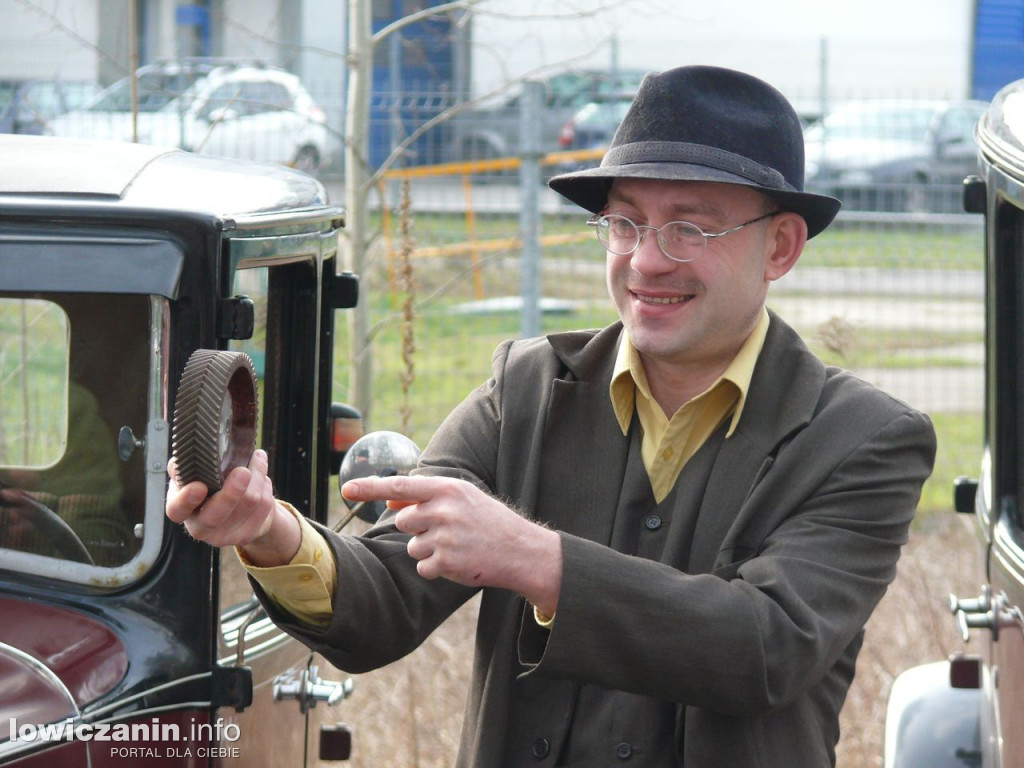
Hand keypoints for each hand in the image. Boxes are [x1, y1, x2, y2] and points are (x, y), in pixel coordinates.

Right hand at [165, 449, 299, 565]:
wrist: (236, 507)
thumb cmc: (209, 484)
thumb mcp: (193, 474)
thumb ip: (187, 465)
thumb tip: (187, 457)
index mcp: (181, 509)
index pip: (177, 509)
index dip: (186, 499)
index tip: (199, 486)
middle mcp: (199, 527)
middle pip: (215, 515)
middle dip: (231, 493)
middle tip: (242, 471)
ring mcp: (223, 536)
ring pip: (247, 504)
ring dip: (256, 476)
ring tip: (257, 459)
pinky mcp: (245, 536)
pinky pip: (263, 506)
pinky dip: (265, 485)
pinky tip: (262, 477)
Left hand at [342, 475, 561, 615]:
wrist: (520, 550)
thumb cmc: (489, 520)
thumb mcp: (463, 497)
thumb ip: (427, 496)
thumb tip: (391, 499)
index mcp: (447, 488)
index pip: (399, 485)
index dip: (369, 487)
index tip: (346, 489)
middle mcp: (443, 510)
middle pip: (404, 521)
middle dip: (419, 528)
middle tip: (447, 530)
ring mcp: (444, 537)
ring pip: (413, 546)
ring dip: (429, 550)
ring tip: (457, 546)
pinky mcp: (446, 562)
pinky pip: (423, 567)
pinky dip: (436, 568)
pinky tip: (458, 561)